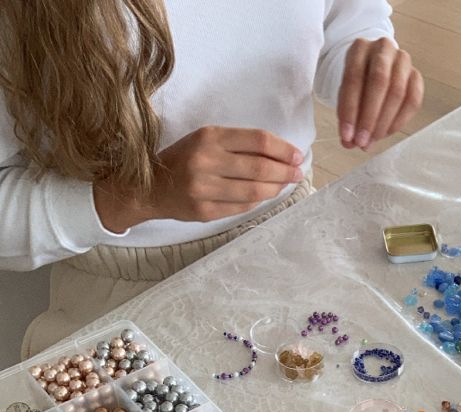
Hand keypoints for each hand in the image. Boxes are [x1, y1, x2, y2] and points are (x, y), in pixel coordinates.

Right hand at [94, 126, 304, 231]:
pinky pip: (242, 207)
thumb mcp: (205, 140)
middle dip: (285, 171)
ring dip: (275, 188)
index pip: (257, 140)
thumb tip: (278, 154)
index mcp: (209, 137)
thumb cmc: (183, 160)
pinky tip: (265, 195)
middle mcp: (206, 161)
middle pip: (260, 167)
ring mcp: (205, 189)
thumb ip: (237, 145)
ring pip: (254, 191)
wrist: (149, 187)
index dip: (283, 149)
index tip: (297, 155)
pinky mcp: (205, 211)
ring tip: (284, 185)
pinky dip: (258, 201)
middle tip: (297, 173)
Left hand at [338, 38, 423, 150]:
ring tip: (372, 140)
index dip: (350, 110)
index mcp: (359, 47)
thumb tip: (349, 143)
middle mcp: (383, 49)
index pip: (354, 77)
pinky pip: (413, 100)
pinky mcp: (416, 75)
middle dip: (369, 117)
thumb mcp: (346, 94)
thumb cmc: (358, 83)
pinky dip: (399, 120)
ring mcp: (403, 60)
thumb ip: (346, 116)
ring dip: (384, 122)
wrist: (374, 68)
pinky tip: (386, 133)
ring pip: (398, 91)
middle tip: (362, 141)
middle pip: (379, 81)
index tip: (347, 136)